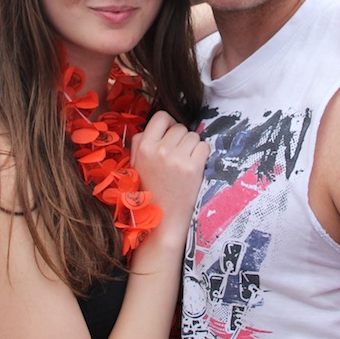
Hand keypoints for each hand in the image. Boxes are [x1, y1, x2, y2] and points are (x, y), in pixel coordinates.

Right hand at [130, 111, 209, 233]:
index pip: (161, 117)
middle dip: (182, 139)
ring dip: (193, 147)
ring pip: (194, 136)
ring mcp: (177, 159)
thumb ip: (140, 143)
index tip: (171, 135)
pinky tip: (195, 167)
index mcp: (143, 147)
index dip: (169, 124)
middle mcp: (159, 150)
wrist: (162, 221)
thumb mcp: (135, 166)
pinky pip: (204, 147)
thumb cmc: (149, 193)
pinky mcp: (193, 168)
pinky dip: (202, 155)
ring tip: (185, 163)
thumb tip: (156, 126)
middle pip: (180, 127)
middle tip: (178, 156)